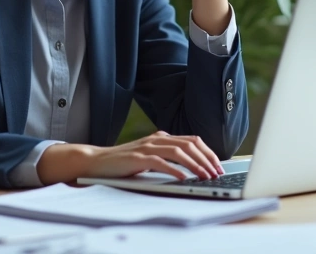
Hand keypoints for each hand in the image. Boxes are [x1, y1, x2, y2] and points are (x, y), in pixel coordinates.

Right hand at [36, 131, 223, 184]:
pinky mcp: (137, 158)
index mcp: (162, 137)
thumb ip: (166, 157)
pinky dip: (175, 170)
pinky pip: (161, 162)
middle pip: (189, 144)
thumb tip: (192, 167)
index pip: (192, 140)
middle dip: (206, 159)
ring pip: (178, 152)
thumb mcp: (149, 156)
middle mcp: (156, 139)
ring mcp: (147, 147)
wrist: (97, 161)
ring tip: (205, 176)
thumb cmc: (124, 162)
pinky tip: (184, 178)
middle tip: (217, 173)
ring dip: (195, 165)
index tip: (218, 166)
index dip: (208, 152)